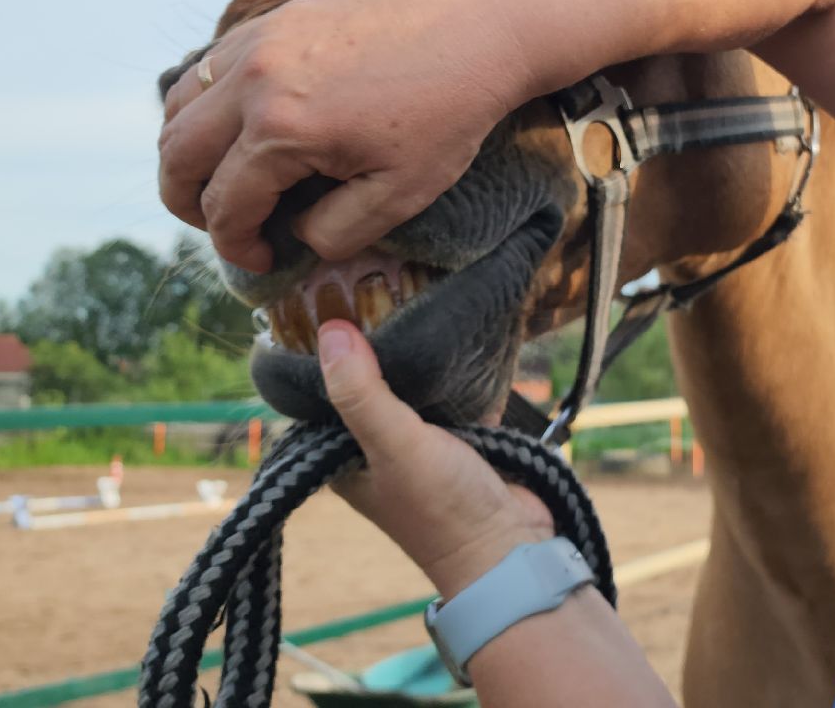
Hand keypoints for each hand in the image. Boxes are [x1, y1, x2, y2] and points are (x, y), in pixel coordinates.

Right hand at [157, 0, 525, 272]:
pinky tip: (243, 128)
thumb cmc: (446, 114)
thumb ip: (335, 231)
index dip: (235, 247)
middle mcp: (252, 80)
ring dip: (187, 151)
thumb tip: (293, 238)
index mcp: (280, 131)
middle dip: (187, 204)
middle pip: (177, 155)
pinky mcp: (273, 19)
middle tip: (224, 227)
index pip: (225, 207)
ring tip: (222, 180)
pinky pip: (209, 66)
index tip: (261, 260)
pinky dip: (205, 105)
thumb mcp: (400, 195)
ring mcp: (257, 40)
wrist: (476, 27)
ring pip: (179, 104)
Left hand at [317, 319, 552, 597]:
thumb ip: (361, 393)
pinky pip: (454, 392)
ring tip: (419, 298)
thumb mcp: (395, 445)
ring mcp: (421, 443)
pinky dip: (459, 369)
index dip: (324, 354)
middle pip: (369, 384)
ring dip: (420, 354)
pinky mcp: (462, 437)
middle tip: (381, 287)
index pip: (322, 395)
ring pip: (413, 385)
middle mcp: (377, 448)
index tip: (330, 302)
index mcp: (343, 457)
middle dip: (378, 345)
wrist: (513, 547)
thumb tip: (329, 330)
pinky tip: (460, 330)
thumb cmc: (444, 508)